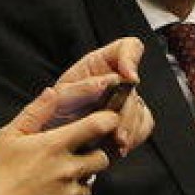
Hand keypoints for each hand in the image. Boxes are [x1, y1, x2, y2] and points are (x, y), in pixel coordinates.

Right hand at [0, 86, 116, 194]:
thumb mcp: (8, 136)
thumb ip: (35, 113)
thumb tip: (52, 92)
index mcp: (54, 146)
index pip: (97, 126)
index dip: (108, 120)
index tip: (107, 120)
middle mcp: (67, 170)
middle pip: (102, 159)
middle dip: (93, 155)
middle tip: (72, 157)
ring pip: (89, 184)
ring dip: (77, 181)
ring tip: (51, 181)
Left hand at [55, 38, 152, 156]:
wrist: (51, 135)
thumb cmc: (53, 111)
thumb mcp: (59, 95)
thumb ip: (82, 87)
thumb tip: (112, 81)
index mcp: (101, 64)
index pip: (129, 48)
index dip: (131, 58)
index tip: (130, 78)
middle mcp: (117, 79)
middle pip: (134, 88)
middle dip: (128, 111)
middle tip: (118, 132)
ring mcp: (125, 99)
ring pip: (141, 108)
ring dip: (131, 128)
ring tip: (117, 144)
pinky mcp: (130, 119)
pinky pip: (143, 125)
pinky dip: (134, 137)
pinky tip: (120, 146)